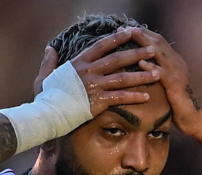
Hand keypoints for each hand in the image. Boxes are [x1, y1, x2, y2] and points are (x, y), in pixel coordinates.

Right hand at [32, 28, 160, 117]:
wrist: (47, 115)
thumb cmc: (45, 98)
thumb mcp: (44, 77)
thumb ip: (49, 62)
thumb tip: (50, 49)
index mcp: (79, 63)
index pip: (101, 46)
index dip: (117, 38)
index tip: (130, 32)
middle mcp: (89, 71)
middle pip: (117, 59)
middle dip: (137, 53)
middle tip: (152, 50)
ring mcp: (95, 86)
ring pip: (123, 78)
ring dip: (142, 75)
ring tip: (157, 73)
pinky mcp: (99, 101)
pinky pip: (121, 97)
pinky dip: (134, 96)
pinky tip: (146, 96)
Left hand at [130, 29, 201, 135]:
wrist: (196, 120)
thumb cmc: (178, 105)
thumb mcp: (167, 85)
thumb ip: (157, 74)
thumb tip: (140, 67)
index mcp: (175, 62)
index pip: (158, 42)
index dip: (143, 34)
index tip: (126, 29)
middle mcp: (178, 64)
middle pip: (158, 43)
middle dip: (141, 34)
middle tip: (124, 29)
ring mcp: (179, 74)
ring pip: (161, 54)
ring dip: (144, 44)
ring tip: (131, 36)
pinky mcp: (178, 86)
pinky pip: (163, 74)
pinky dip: (152, 68)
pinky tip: (141, 64)